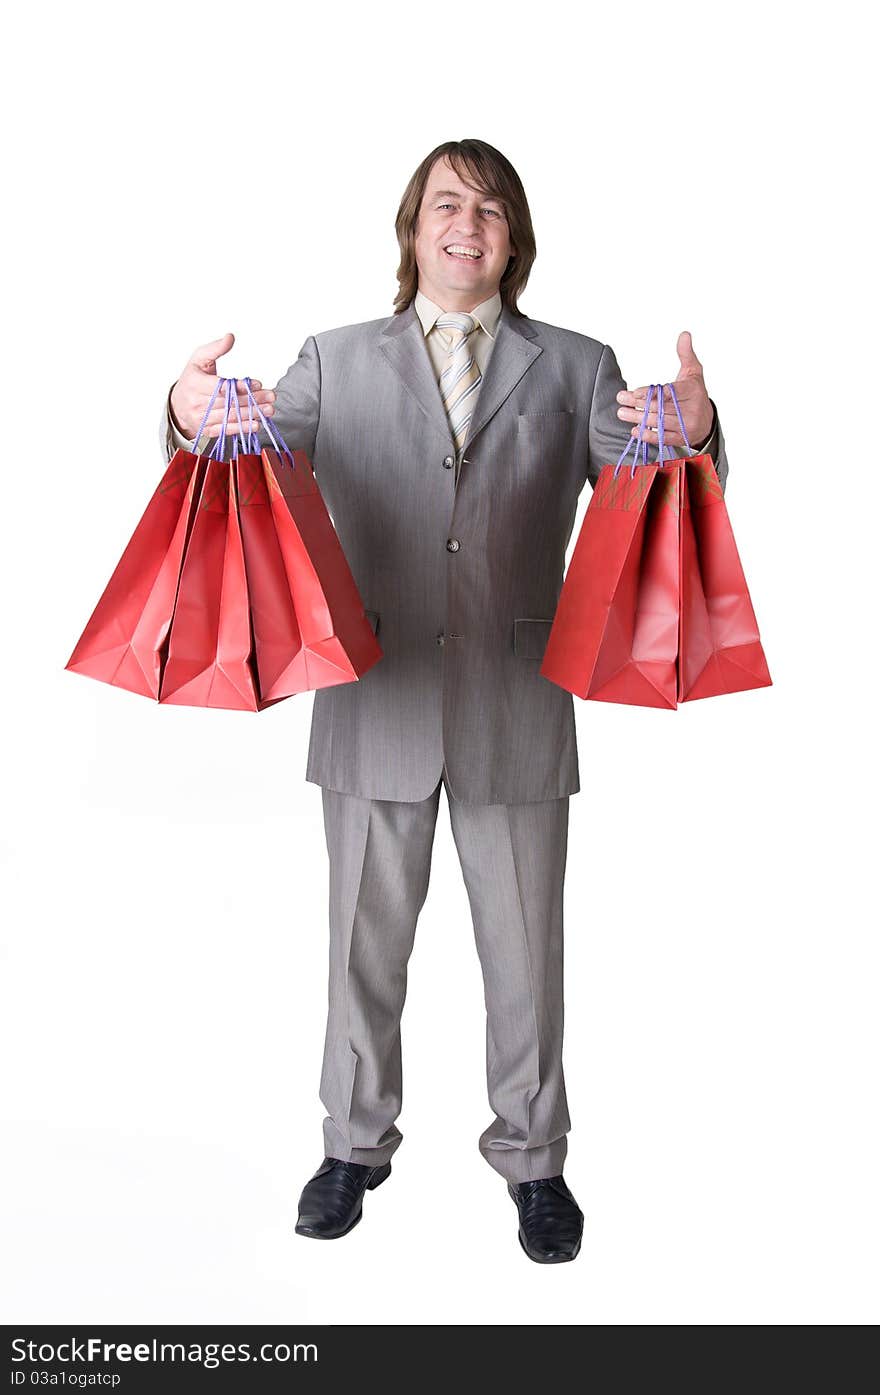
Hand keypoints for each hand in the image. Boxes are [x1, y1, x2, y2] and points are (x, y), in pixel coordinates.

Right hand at [169, 332, 275, 438]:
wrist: (177, 405)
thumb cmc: (191, 380)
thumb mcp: (198, 359)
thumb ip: (215, 348)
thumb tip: (230, 337)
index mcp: (195, 383)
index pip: (221, 386)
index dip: (240, 386)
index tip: (259, 384)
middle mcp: (197, 402)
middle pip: (229, 402)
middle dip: (253, 400)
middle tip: (271, 397)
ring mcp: (201, 418)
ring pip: (230, 417)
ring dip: (252, 414)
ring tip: (269, 409)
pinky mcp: (207, 430)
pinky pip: (226, 430)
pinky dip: (242, 428)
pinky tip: (256, 424)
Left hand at [615, 330, 713, 449]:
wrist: (707, 420)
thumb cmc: (695, 393)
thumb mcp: (693, 372)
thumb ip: (686, 354)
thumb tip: (684, 334)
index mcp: (693, 391)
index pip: (669, 393)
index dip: (650, 393)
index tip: (634, 392)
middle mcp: (691, 409)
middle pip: (660, 407)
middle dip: (638, 403)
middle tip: (621, 399)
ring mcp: (687, 426)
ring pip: (659, 422)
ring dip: (638, 418)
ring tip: (622, 412)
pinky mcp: (682, 439)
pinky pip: (663, 438)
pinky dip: (648, 435)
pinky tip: (635, 430)